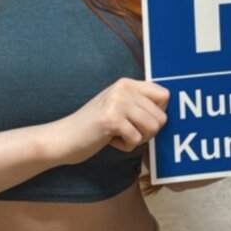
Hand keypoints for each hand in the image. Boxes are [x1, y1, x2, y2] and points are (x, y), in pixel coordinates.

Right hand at [53, 79, 169, 165]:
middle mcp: (123, 88)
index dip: (158, 113)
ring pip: (153, 127)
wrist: (63, 137)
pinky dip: (126, 146)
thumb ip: (139, 104)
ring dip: (138, 139)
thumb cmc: (93, 127)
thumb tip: (167, 113)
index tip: (140, 121)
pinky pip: (137, 139)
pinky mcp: (111, 118)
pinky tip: (110, 140)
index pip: (164, 95)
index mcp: (127, 83)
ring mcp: (117, 102)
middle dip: (147, 132)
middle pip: (161, 116)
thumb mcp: (117, 107)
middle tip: (126, 132)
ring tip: (119, 135)